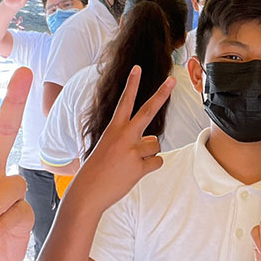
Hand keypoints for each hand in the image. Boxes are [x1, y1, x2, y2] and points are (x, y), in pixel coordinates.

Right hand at [73, 66, 175, 210]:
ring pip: (155, 144)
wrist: (88, 192)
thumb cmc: (98, 168)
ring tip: (130, 163)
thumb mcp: (109, 147)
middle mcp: (124, 135)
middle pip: (148, 111)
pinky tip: (134, 172)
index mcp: (114, 128)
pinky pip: (157, 161)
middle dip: (161, 94)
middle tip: (172, 81)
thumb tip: (153, 141)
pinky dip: (150, 167)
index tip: (137, 68)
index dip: (132, 84)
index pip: (125, 101)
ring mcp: (132, 151)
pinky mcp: (139, 167)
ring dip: (148, 153)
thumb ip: (131, 140)